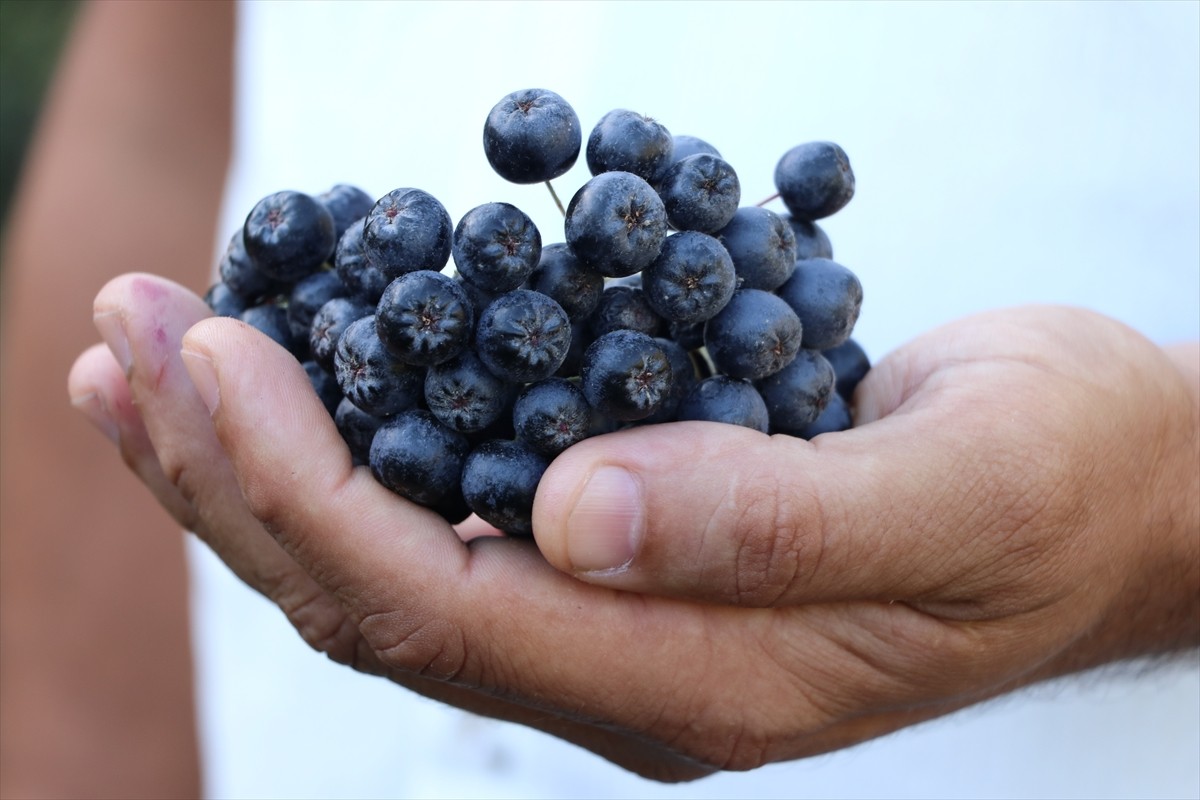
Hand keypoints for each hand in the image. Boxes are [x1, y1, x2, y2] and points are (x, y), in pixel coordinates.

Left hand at [70, 274, 1197, 779]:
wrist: (1110, 490)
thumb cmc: (1061, 484)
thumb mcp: (958, 490)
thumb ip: (781, 525)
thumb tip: (577, 517)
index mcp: (694, 685)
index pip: (439, 608)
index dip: (306, 489)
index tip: (212, 354)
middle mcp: (625, 664)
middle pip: (368, 592)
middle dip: (228, 465)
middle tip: (123, 329)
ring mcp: (615, 609)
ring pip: (381, 552)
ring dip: (250, 453)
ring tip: (141, 351)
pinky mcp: (622, 540)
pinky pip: (442, 500)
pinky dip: (344, 430)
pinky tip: (282, 361)